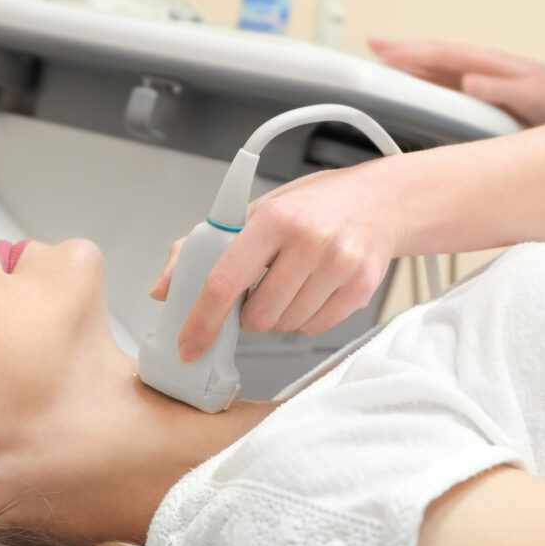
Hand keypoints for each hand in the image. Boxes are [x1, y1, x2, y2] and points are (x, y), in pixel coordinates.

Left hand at [150, 161, 401, 362]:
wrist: (381, 201)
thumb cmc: (314, 206)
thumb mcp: (257, 211)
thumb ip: (203, 248)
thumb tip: (163, 289)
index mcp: (274, 218)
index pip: (225, 282)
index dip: (202, 320)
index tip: (189, 344)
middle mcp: (309, 240)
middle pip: (257, 315)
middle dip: (249, 313)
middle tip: (261, 288)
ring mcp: (339, 265)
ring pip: (285, 325)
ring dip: (279, 315)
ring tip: (293, 282)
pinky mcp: (361, 288)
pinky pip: (315, 328)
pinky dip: (306, 318)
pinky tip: (314, 288)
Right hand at [369, 38, 544, 127]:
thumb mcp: (537, 97)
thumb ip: (503, 89)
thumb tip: (467, 80)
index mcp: (490, 65)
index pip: (442, 54)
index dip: (411, 51)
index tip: (383, 50)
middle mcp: (480, 72)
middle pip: (433, 58)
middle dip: (402, 50)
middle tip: (370, 45)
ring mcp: (479, 86)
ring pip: (436, 73)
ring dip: (409, 67)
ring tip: (381, 65)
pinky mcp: (481, 104)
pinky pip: (445, 91)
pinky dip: (423, 87)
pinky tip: (411, 91)